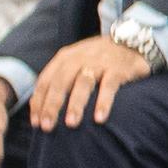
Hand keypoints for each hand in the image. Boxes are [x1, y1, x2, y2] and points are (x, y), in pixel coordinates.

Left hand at [32, 34, 155, 126]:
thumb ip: (59, 79)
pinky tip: (99, 118)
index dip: (38, 102)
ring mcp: (99, 63)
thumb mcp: (75, 62)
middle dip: (52, 105)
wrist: (132, 41)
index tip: (36, 123)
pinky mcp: (118, 69)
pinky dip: (103, 102)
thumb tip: (39, 107)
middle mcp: (79, 59)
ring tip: (71, 124)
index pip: (45, 81)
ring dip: (75, 104)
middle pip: (60, 83)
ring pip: (83, 84)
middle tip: (47, 126)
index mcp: (64, 58)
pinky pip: (109, 86)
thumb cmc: (99, 59)